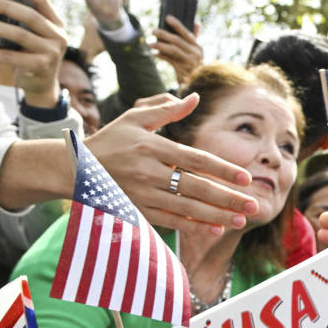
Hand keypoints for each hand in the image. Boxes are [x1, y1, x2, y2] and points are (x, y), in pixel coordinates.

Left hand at [0, 0, 66, 107]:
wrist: (42, 85)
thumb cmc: (32, 54)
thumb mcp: (33, 36)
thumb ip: (21, 21)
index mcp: (56, 23)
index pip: (42, 0)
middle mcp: (58, 36)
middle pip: (30, 16)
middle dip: (6, 6)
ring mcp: (52, 52)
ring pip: (20, 35)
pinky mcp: (41, 67)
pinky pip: (11, 57)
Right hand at [85, 93, 259, 234]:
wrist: (74, 168)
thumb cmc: (109, 139)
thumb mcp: (135, 118)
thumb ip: (167, 109)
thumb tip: (195, 97)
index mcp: (153, 147)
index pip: (196, 160)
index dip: (222, 170)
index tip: (245, 178)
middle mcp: (149, 172)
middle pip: (196, 187)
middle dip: (227, 198)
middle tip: (253, 205)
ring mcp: (142, 194)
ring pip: (186, 208)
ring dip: (216, 215)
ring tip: (240, 219)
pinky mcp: (136, 210)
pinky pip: (169, 220)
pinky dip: (192, 226)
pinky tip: (213, 229)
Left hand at [150, 15, 203, 86]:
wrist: (198, 84)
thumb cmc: (195, 66)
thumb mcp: (198, 52)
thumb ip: (196, 38)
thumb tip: (196, 23)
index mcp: (198, 47)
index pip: (186, 33)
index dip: (177, 24)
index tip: (167, 18)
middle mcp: (195, 53)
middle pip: (177, 40)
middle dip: (164, 34)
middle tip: (153, 31)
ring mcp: (189, 62)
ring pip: (173, 50)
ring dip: (160, 46)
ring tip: (150, 44)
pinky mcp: (182, 70)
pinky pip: (169, 60)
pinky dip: (161, 56)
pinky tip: (155, 54)